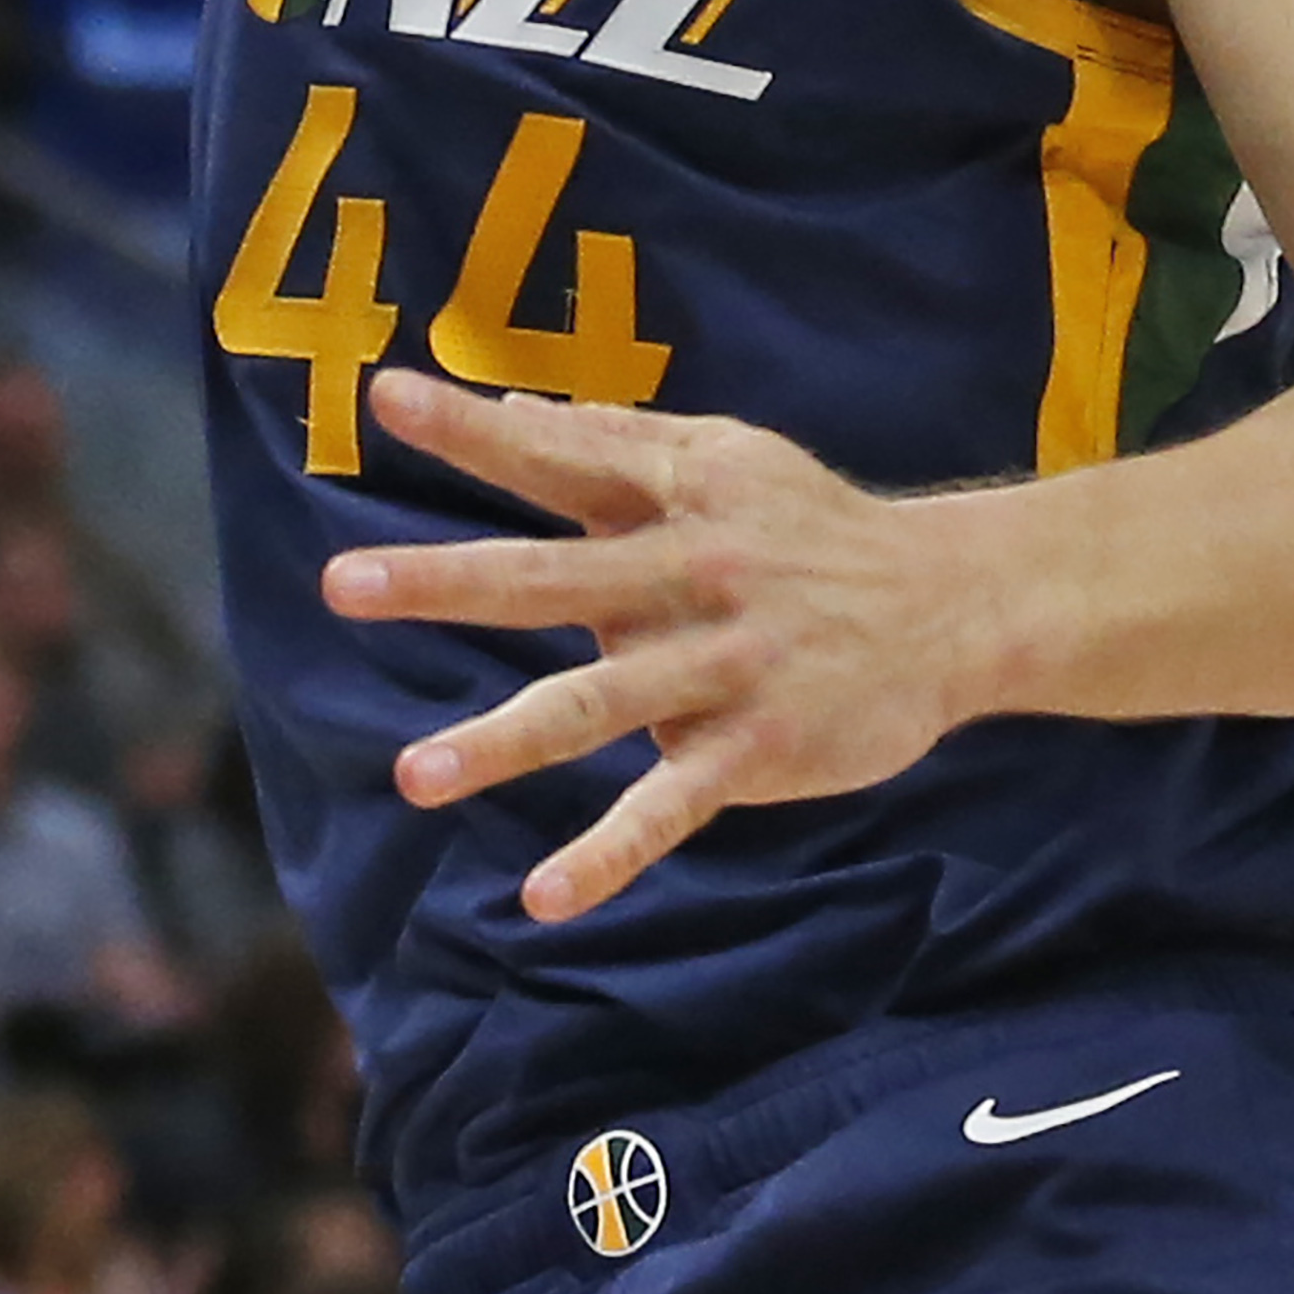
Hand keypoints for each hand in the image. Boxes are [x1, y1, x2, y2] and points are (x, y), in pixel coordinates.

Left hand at [322, 376, 983, 917]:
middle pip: (548, 575)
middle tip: (342, 585)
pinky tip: (543, 898)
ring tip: (413, 776)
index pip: (557, 454)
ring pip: (593, 704)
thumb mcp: (729, 457)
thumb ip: (621, 442)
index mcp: (675, 491)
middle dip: (443, 581)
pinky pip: (667, 807)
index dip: (473, 427)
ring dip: (500, 743)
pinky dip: (607, 855)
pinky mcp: (752, 745)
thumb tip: (514, 412)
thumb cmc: (815, 525)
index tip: (384, 396)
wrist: (951, 603)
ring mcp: (718, 664)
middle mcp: (687, 570)